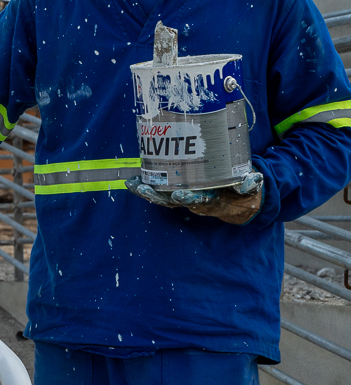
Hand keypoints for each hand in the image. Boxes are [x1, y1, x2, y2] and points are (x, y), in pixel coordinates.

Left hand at [125, 172, 263, 224]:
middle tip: (143, 189)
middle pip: (173, 200)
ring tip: (132, 185)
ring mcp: (186, 198)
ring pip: (163, 198)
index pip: (198, 199)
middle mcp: (196, 201)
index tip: (178, 194)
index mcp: (213, 200)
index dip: (188, 197)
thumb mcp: (252, 188)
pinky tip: (133, 182)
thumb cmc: (245, 191)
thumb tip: (251, 182)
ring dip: (148, 192)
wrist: (240, 202)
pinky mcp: (180, 192)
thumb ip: (251, 184)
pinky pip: (161, 193)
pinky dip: (148, 188)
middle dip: (157, 196)